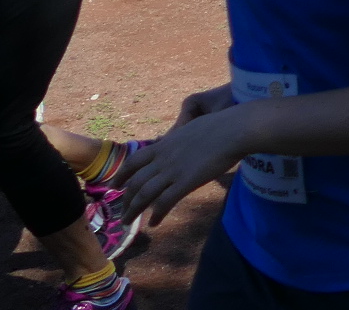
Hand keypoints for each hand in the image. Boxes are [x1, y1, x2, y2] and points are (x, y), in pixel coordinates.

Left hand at [118, 94, 247, 221]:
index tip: (115, 186)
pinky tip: (154, 223)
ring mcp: (173, 171)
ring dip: (133, 210)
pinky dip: (156, 214)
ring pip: (144, 194)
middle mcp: (163, 159)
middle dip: (126, 199)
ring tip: (128, 222)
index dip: (121, 175)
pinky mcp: (186, 182)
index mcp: (164, 145)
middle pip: (136, 182)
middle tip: (122, 212)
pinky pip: (165, 202)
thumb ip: (179, 139)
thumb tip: (176, 142)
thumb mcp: (191, 129)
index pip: (134, 161)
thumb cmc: (220, 125)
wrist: (234, 130)